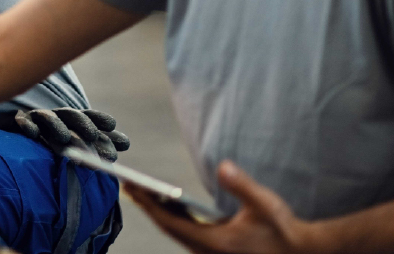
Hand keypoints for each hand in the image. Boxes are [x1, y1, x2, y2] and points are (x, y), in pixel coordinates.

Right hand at [15, 107, 130, 161]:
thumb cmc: (54, 145)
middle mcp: (57, 118)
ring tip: (65, 137)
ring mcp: (37, 119)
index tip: (112, 124)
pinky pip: (22, 121)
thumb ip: (101, 145)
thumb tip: (126, 143)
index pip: (87, 117)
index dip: (98, 120)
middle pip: (70, 116)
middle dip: (81, 123)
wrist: (23, 146)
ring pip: (48, 118)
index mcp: (72, 122)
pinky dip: (27, 125)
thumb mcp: (80, 146)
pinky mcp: (20, 123)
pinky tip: (32, 133)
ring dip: (56, 125)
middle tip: (92, 136)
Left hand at [126, 160, 315, 253]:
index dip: (149, 206)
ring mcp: (212, 253)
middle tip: (127, 184)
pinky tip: (167, 203)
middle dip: (148, 206)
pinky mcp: (217, 250)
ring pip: (177, 232)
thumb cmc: (284, 230)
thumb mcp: (265, 205)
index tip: (131, 189)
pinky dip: (174, 218)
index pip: (171, 224)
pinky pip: (187, 234)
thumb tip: (223, 167)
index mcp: (214, 244)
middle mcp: (208, 252)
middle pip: (169, 228)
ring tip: (141, 190)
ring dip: (159, 212)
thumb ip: (243, 186)